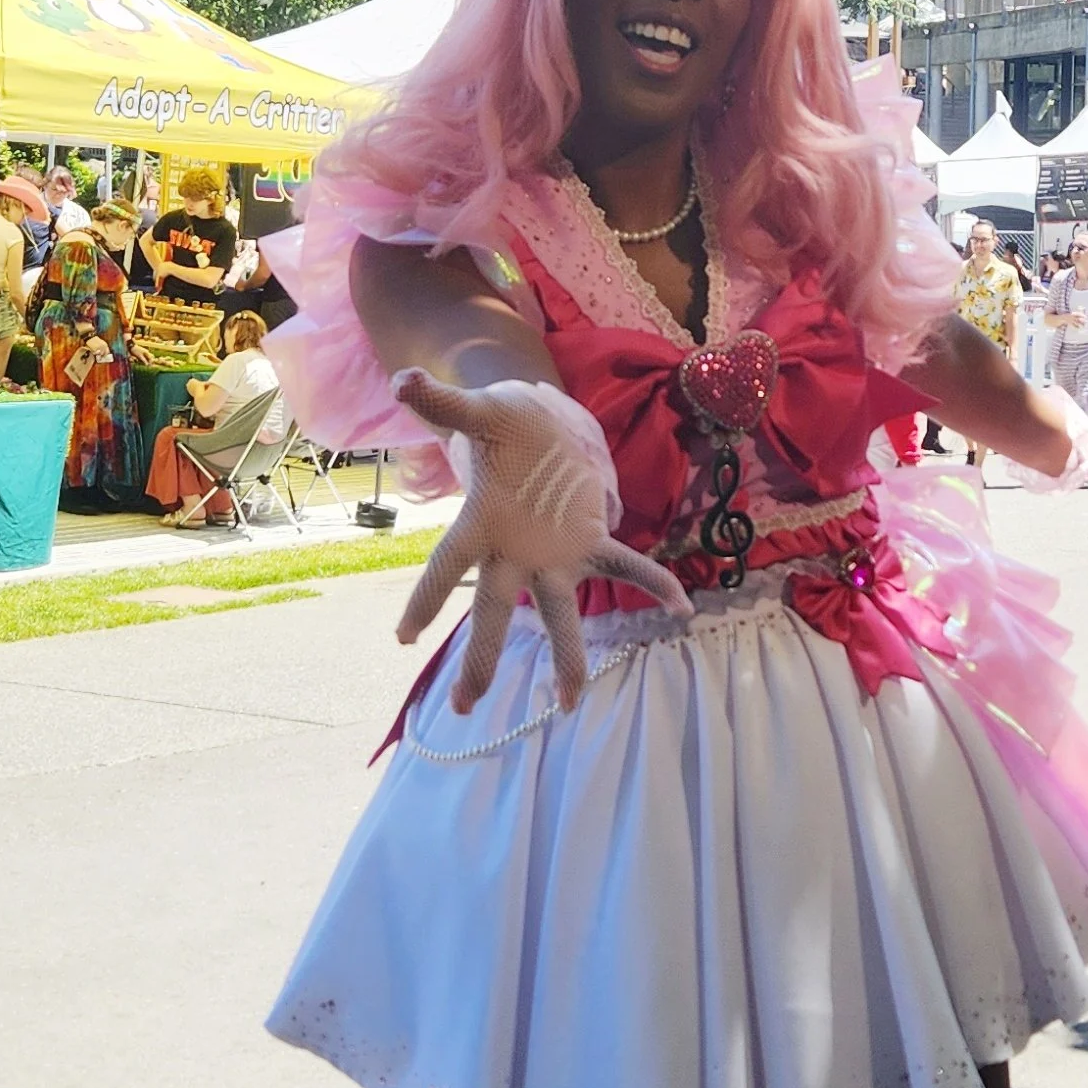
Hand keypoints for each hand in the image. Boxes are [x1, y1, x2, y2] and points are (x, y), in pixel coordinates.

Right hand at [393, 371, 690, 714]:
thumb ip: (445, 404)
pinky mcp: (590, 541)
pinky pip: (625, 566)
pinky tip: (683, 607)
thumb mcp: (478, 410)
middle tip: (467, 708)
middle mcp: (514, 552)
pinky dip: (655, 584)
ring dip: (564, 658)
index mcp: (481, 524)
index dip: (428, 599)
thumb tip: (405, 380)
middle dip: (483, 659)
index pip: (448, 567)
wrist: (537, 419)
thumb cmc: (502, 422)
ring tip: (567, 703)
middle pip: (496, 612)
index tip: (404, 637)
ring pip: (557, 613)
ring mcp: (553, 554)